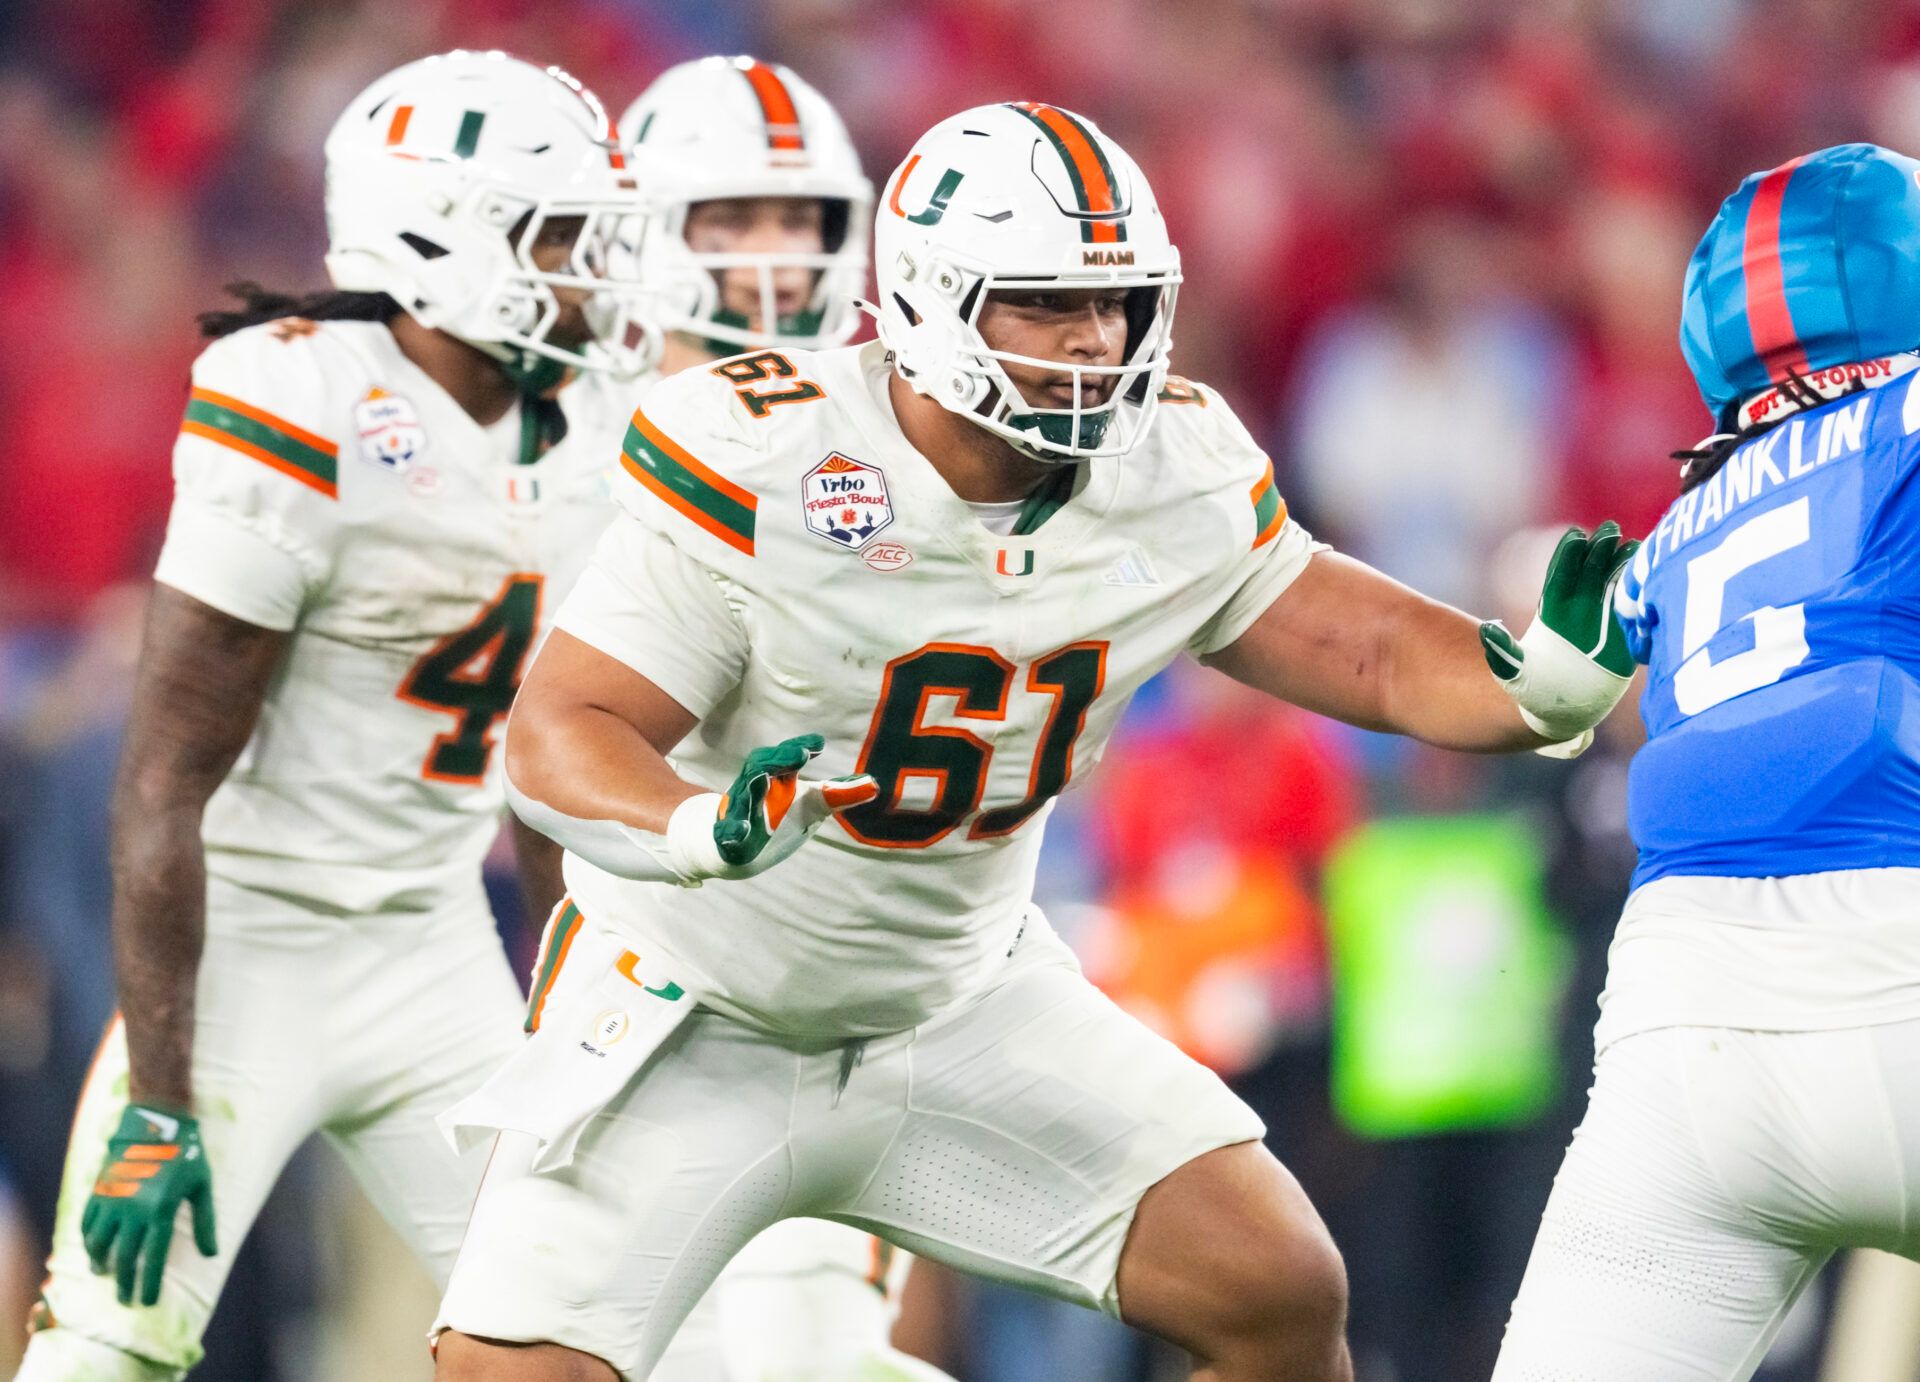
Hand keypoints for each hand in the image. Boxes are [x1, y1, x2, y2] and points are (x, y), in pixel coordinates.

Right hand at [82, 1103, 217, 1305]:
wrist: (156, 1121)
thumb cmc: (186, 1153)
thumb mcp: (202, 1186)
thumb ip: (206, 1221)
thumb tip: (211, 1254)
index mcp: (161, 1211)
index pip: (154, 1258)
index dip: (150, 1283)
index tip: (148, 1302)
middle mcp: (133, 1210)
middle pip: (124, 1256)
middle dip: (124, 1282)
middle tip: (125, 1300)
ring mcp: (112, 1199)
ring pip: (99, 1243)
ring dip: (100, 1262)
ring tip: (104, 1274)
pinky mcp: (98, 1189)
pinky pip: (87, 1222)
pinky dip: (87, 1239)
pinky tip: (92, 1248)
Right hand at [664, 735, 877, 881]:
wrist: (738, 849)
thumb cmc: (778, 818)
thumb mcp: (812, 805)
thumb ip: (839, 794)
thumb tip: (873, 784)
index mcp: (774, 779)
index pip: (783, 757)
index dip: (798, 749)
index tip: (819, 743)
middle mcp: (754, 790)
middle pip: (760, 767)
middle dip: (779, 760)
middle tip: (801, 755)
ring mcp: (738, 812)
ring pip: (741, 795)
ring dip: (753, 787)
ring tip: (766, 780)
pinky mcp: (728, 837)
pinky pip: (726, 832)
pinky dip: (733, 830)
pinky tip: (742, 831)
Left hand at [1480, 522, 1638, 752]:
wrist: (1564, 712)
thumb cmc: (1534, 692)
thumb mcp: (1515, 674)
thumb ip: (1503, 652)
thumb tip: (1486, 630)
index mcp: (1552, 613)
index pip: (1560, 577)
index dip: (1568, 556)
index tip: (1576, 536)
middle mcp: (1579, 611)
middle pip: (1589, 572)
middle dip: (1599, 549)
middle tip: (1611, 528)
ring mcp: (1603, 620)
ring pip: (1613, 584)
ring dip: (1623, 563)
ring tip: (1633, 544)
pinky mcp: (1624, 635)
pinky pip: (1633, 607)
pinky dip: (1640, 590)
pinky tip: (1650, 572)